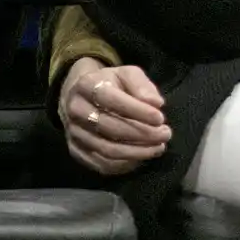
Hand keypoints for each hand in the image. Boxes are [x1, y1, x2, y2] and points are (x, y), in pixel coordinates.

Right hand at [59, 57, 170, 175]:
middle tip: (165, 134)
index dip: (137, 111)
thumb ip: (142, 85)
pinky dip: (125, 164)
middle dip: (142, 133)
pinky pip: (101, 163)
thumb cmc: (111, 84)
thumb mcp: (127, 74)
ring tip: (158, 147)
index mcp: (86, 85)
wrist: (81, 96)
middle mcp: (75, 110)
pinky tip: (143, 157)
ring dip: (136, 152)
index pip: (110, 99)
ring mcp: (73, 133)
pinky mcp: (76, 151)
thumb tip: (156, 104)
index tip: (160, 118)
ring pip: (106, 149)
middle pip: (109, 127)